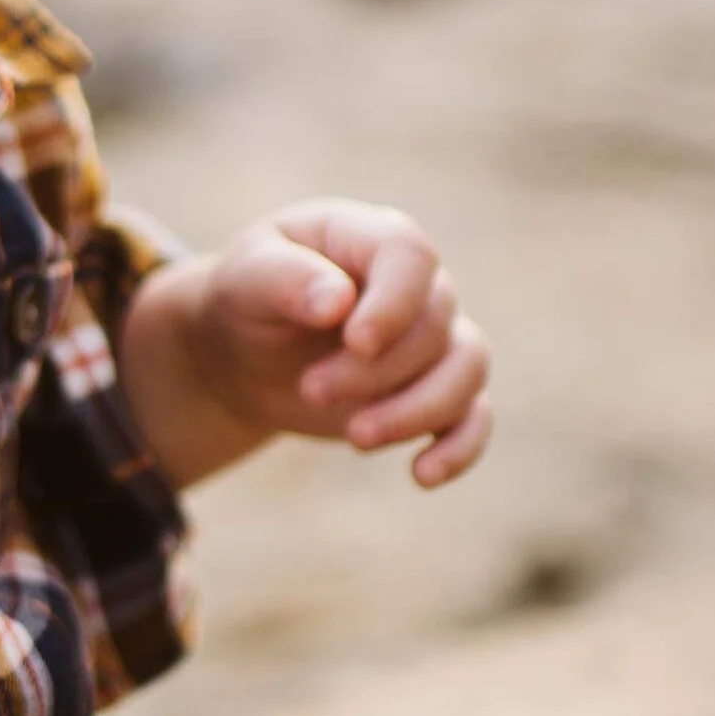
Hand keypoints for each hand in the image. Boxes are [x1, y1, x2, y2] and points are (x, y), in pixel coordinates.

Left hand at [181, 200, 491, 487]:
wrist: (240, 353)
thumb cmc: (246, 299)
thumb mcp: (245, 278)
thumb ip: (284, 279)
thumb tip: (337, 302)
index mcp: (369, 239)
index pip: (411, 256)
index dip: (394, 302)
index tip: (356, 343)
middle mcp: (414, 284)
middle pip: (433, 325)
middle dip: (376, 371)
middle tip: (311, 390)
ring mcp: (431, 338)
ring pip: (467, 369)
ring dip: (417, 411)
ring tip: (355, 437)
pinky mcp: (432, 390)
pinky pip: (474, 417)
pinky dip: (460, 448)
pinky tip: (421, 476)